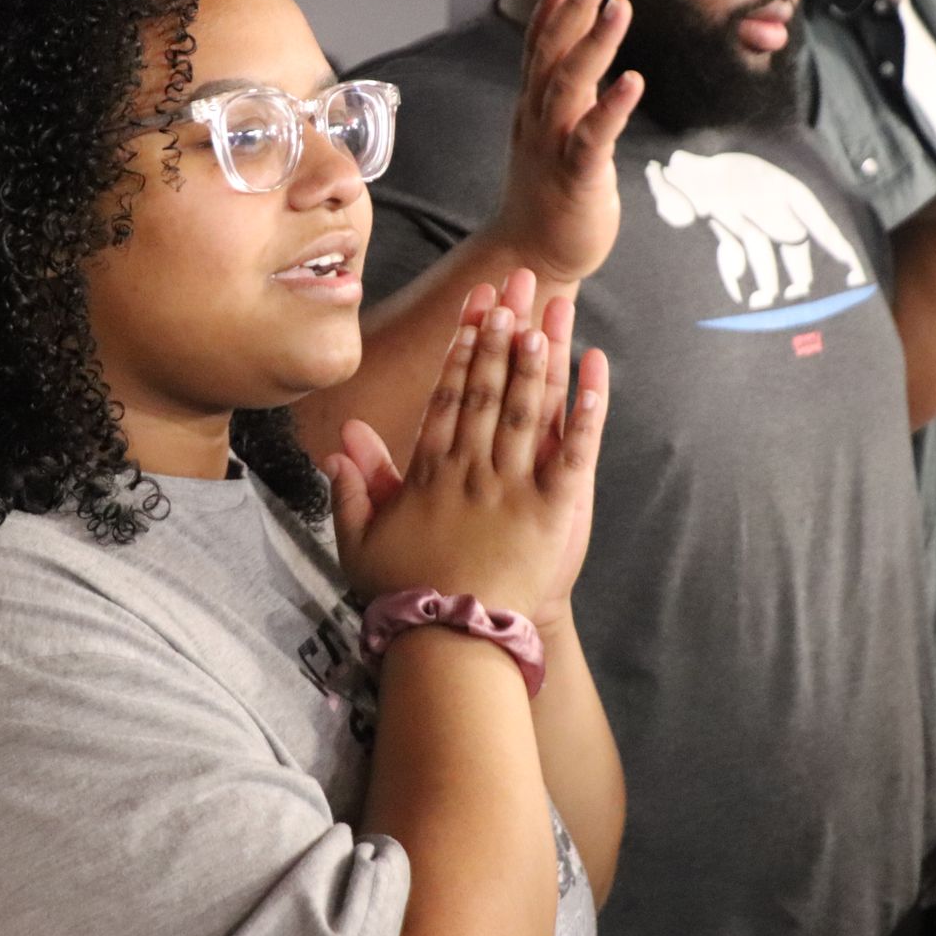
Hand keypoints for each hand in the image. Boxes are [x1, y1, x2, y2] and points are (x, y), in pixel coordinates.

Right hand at [327, 276, 609, 631]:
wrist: (451, 643)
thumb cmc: (404, 598)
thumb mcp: (361, 542)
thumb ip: (353, 487)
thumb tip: (340, 441)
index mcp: (428, 475)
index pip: (447, 400)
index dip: (462, 353)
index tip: (471, 316)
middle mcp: (470, 470)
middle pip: (487, 391)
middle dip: (498, 338)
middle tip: (508, 292)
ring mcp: (512, 487)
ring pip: (526, 410)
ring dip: (535, 359)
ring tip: (543, 315)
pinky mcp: (552, 509)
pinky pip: (574, 450)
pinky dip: (587, 409)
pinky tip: (595, 370)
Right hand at [489, 0, 644, 285]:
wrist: (531, 257)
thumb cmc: (550, 194)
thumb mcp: (555, 133)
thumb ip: (565, 91)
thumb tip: (580, 52)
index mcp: (534, 108)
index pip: (538, 46)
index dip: (550, 4)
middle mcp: (538, 120)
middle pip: (551, 54)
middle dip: (572, 8)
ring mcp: (552, 147)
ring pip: (568, 87)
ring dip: (594, 45)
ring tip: (619, 6)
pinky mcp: (575, 177)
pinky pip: (592, 137)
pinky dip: (610, 108)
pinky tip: (632, 80)